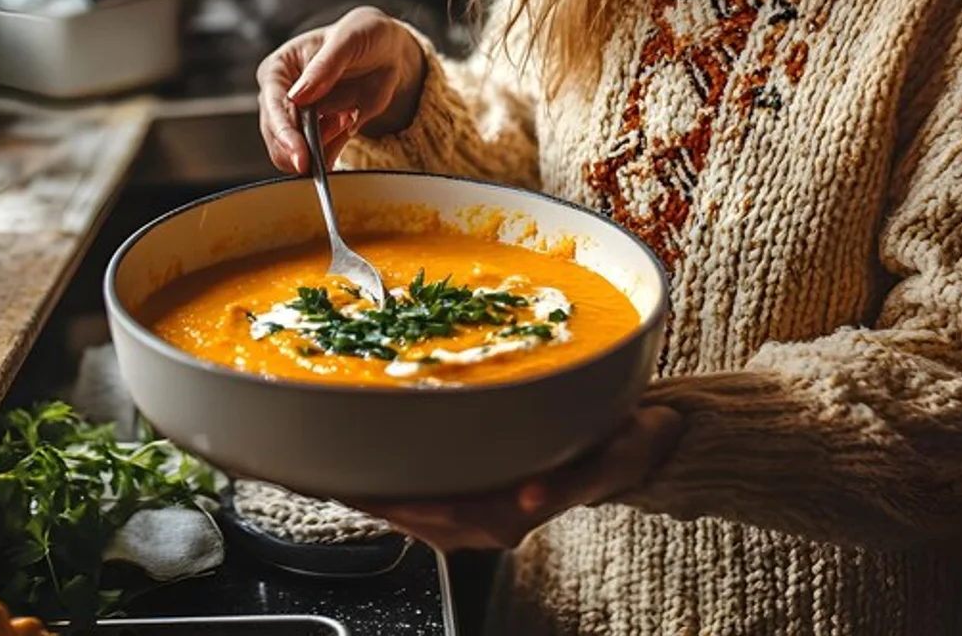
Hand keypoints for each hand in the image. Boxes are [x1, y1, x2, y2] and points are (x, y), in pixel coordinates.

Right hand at [257, 6, 426, 174]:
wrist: (388, 51)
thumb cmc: (363, 34)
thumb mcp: (348, 39)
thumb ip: (324, 66)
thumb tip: (298, 97)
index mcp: (280, 68)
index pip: (272, 105)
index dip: (283, 132)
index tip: (299, 155)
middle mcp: (283, 95)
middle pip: (277, 136)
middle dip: (302, 146)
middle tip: (341, 126)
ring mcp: (300, 117)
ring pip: (293, 152)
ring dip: (321, 146)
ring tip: (348, 114)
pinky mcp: (321, 132)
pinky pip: (319, 156)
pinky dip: (331, 156)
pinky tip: (348, 128)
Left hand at [349, 406, 681, 551]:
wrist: (642, 445)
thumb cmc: (624, 448)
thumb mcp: (610, 461)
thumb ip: (567, 485)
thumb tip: (524, 500)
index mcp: (513, 512)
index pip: (438, 514)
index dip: (394, 503)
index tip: (357, 486)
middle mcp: (490, 515)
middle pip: (415, 513)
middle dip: (368, 495)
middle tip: (319, 469)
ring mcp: (483, 504)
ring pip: (417, 506)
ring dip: (376, 490)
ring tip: (329, 466)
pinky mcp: (483, 486)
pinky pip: (429, 490)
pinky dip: (398, 479)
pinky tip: (373, 458)